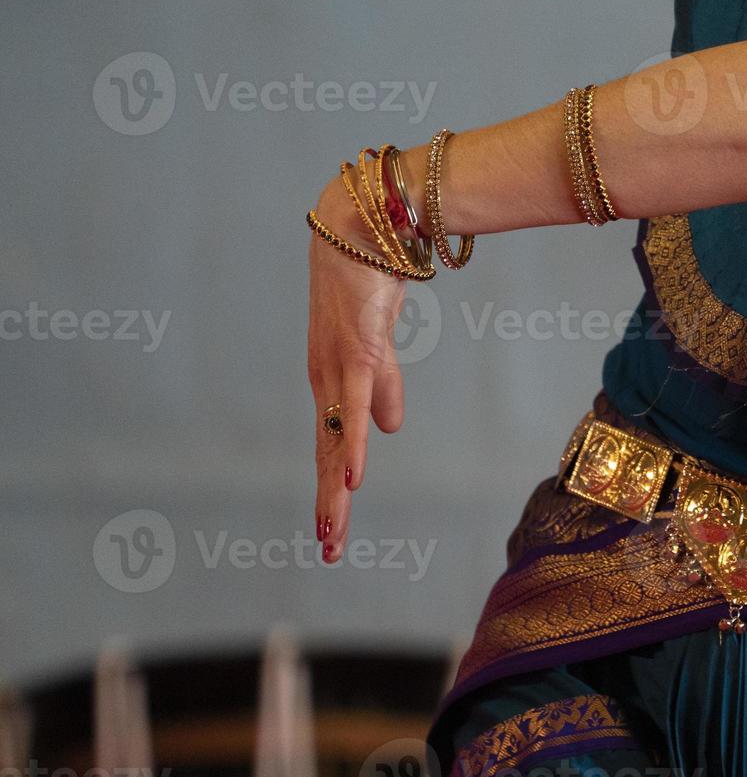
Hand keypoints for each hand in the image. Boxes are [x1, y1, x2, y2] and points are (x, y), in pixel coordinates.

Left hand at [306, 175, 406, 561]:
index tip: (333, 531)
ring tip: (333, 530)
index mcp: (333, 381)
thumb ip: (386, 388)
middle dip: (328, 504)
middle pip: (326, 453)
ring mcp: (338, 367)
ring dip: (334, 487)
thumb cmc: (370, 278)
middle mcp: (326, 380)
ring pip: (335, 439)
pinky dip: (352, 441)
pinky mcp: (357, 351)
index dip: (332, 489)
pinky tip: (351, 473)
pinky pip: (354, 406)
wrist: (363, 225)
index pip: (331, 446)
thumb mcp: (382, 345)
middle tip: (329, 551)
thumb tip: (390, 431)